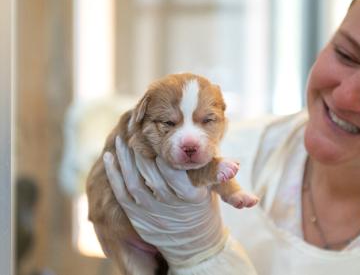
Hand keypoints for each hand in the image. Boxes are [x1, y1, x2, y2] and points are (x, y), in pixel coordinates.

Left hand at [103, 136, 228, 268]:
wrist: (194, 245)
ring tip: (121, 138)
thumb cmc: (203, 209)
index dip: (164, 155)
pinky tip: (109, 156)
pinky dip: (114, 174)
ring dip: (124, 158)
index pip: (175, 172)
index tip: (158, 135)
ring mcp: (151, 212)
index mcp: (192, 196)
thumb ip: (217, 175)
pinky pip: (122, 193)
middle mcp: (170, 205)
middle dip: (141, 150)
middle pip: (151, 174)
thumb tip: (235, 165)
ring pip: (133, 182)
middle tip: (134, 128)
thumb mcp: (214, 193)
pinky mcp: (137, 216)